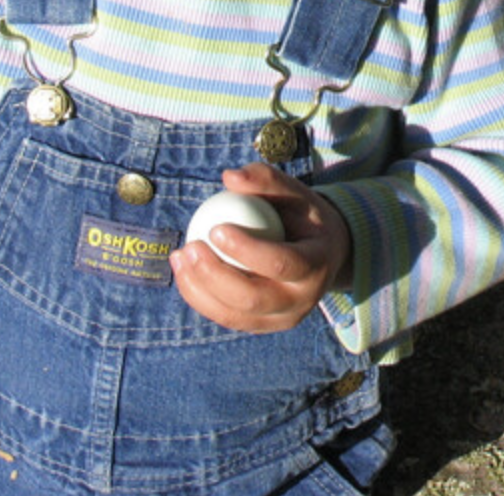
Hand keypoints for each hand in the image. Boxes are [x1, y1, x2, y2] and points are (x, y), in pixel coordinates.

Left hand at [170, 163, 353, 332]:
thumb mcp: (295, 192)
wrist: (324, 254)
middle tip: (190, 246)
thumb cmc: (304, 216)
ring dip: (199, 288)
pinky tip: (183, 270)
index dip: (248, 250)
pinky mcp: (263, 326)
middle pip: (253, 298)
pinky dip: (200, 296)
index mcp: (317, 265)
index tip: (215, 228)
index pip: (282, 264)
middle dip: (214, 275)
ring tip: (179, 256)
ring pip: (234, 315)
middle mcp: (303, 300)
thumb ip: (265, 180)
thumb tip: (228, 176)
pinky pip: (227, 317)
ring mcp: (282, 319)